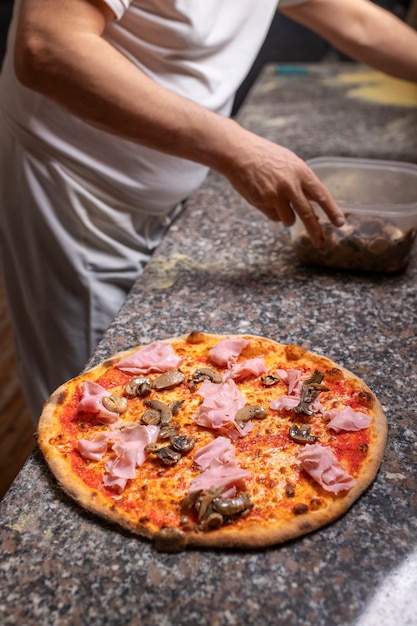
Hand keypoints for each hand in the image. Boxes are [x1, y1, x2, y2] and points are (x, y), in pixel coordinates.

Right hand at [222, 131, 343, 247]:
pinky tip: (265, 198)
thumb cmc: (265, 156)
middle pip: (307, 214)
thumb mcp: (290, 163)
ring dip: (287, 217)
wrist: (239, 153)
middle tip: (320, 243)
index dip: (332, 210)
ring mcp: (275, 195)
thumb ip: (302, 181)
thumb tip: (314, 202)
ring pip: (289, 219)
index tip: (340, 223)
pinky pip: (274, 216)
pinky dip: (273, 212)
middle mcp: (290, 185)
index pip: (321, 195)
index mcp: (301, 172)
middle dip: (315, 231)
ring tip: (278, 201)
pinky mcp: (262, 203)